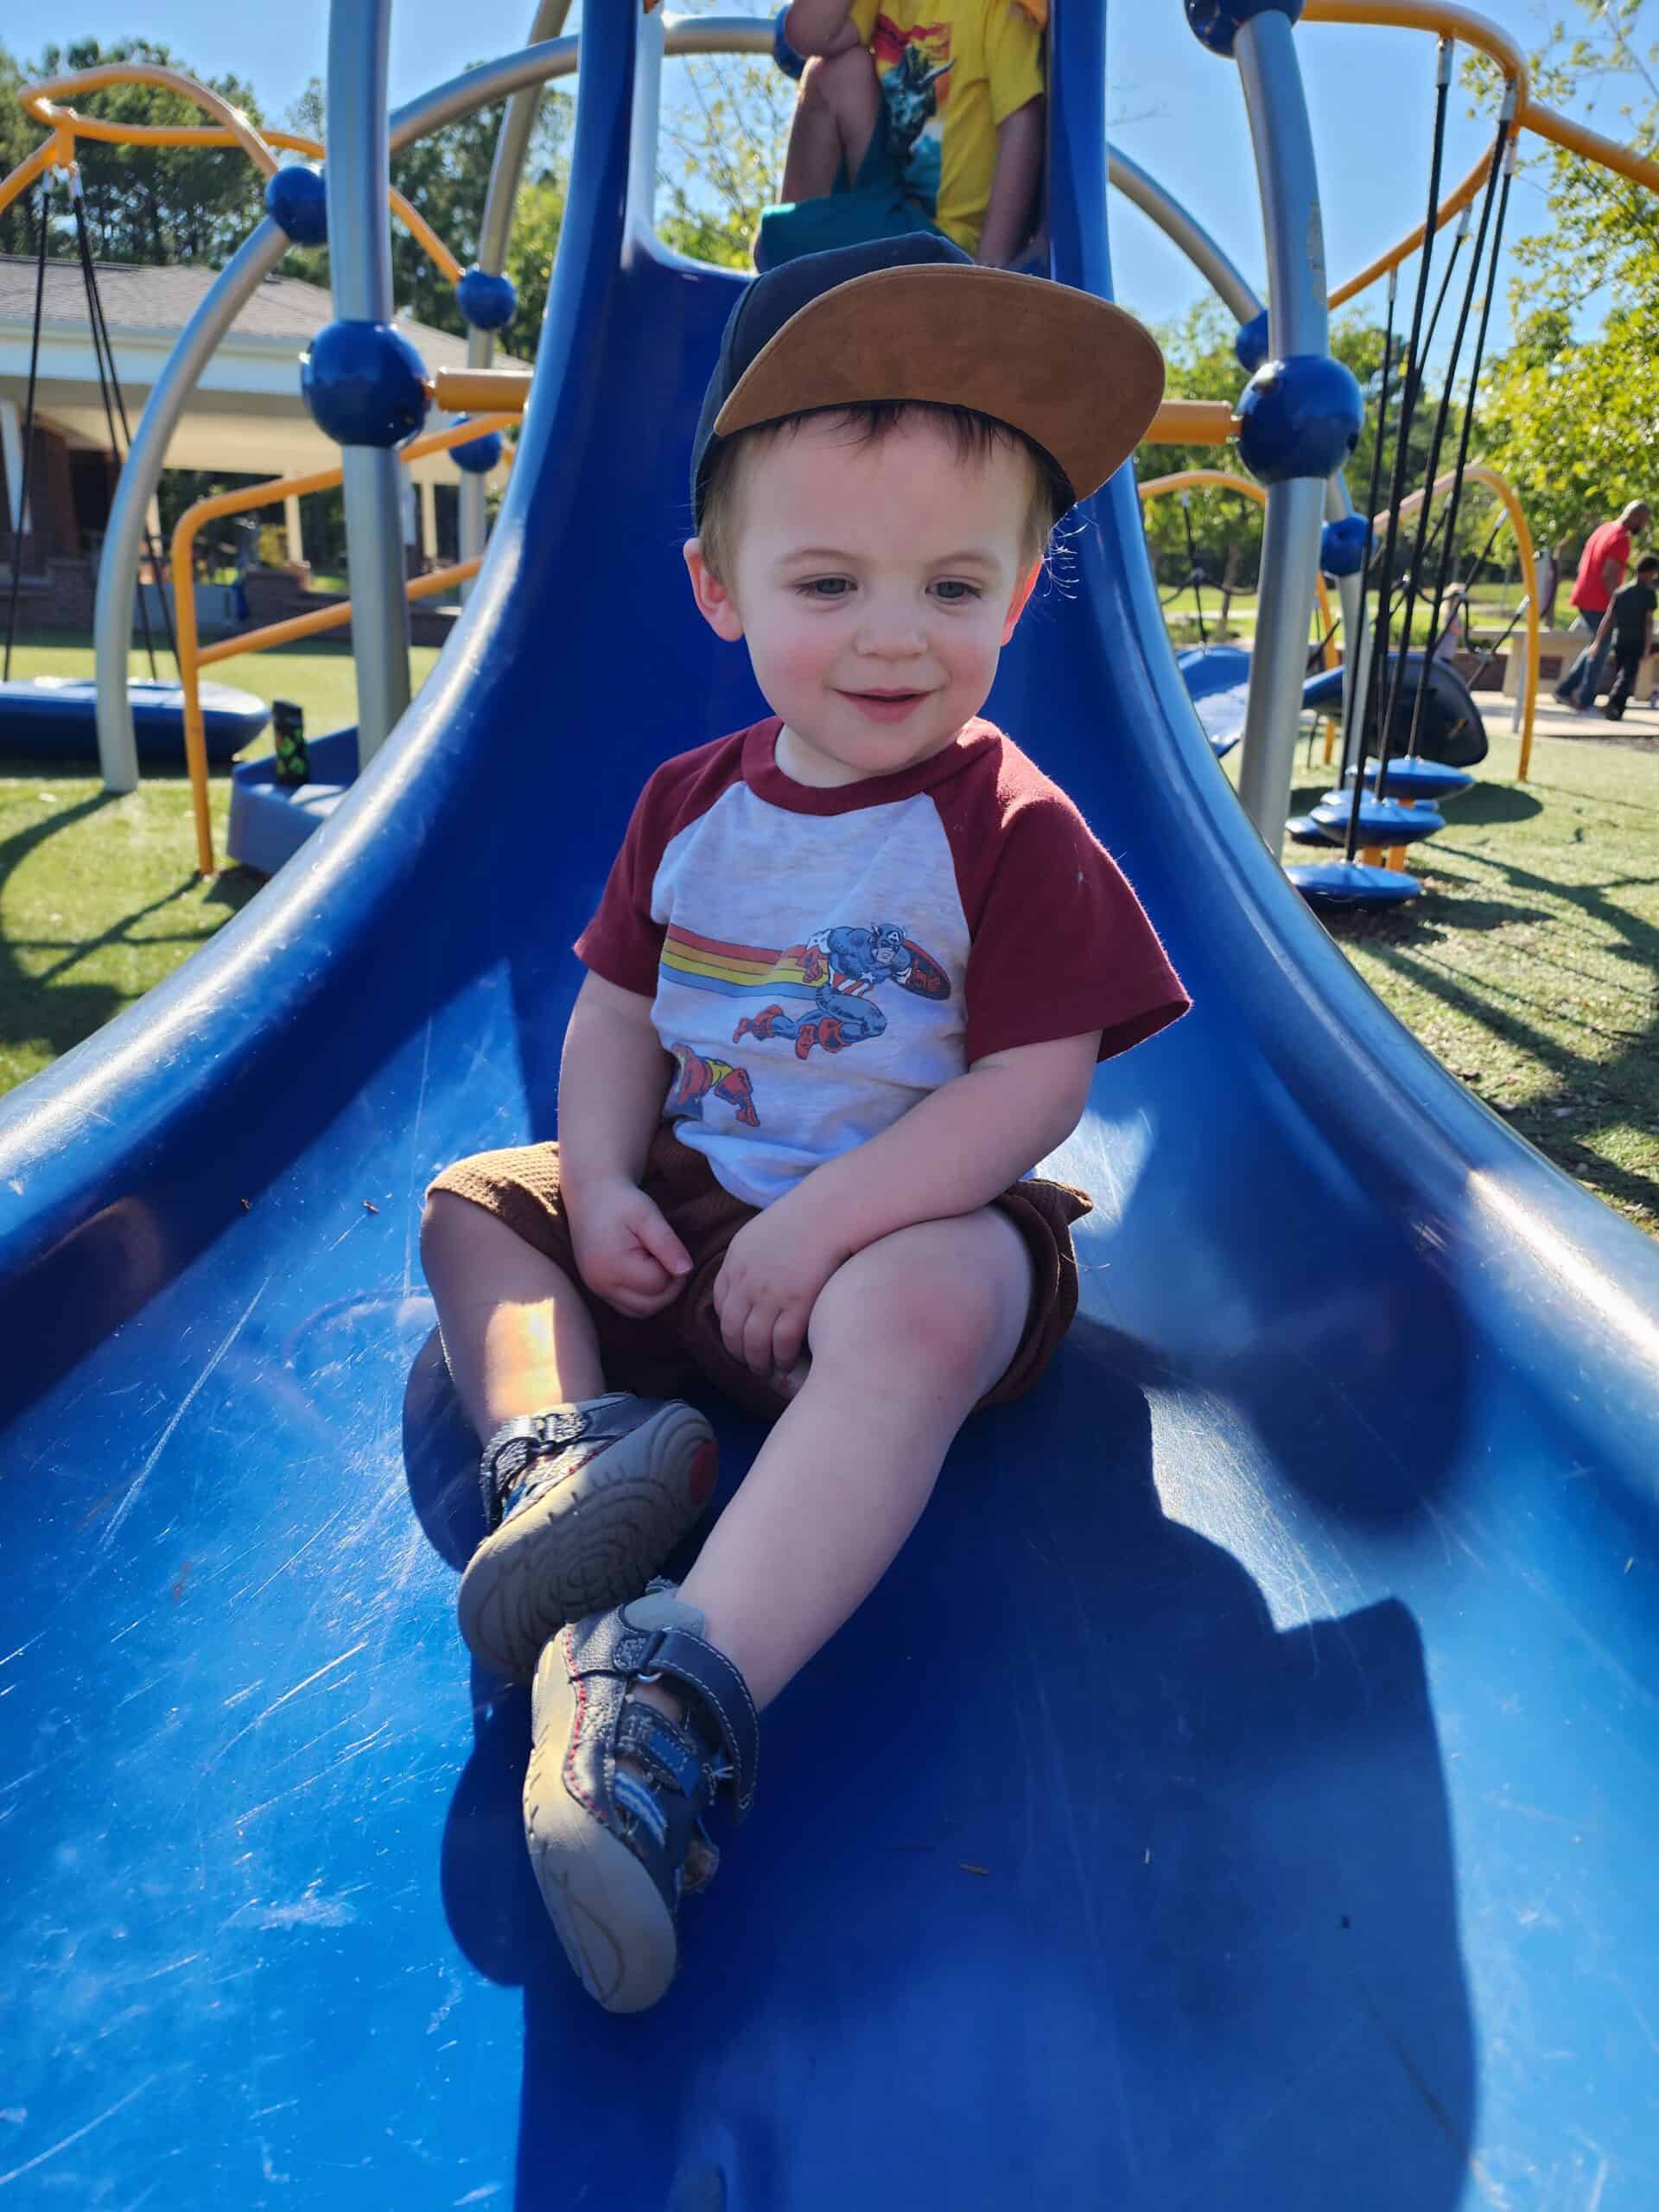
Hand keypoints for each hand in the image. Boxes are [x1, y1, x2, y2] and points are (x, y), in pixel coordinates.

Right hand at [567, 1177, 691, 1317]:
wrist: (591, 1194)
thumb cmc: (622, 1201)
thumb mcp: (647, 1214)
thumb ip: (667, 1243)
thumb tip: (686, 1270)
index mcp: (612, 1265)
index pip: (658, 1284)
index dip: (674, 1270)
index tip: (671, 1247)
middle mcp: (600, 1283)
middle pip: (650, 1305)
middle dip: (669, 1287)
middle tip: (671, 1259)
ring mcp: (596, 1289)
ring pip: (640, 1311)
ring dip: (658, 1296)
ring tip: (660, 1266)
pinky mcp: (597, 1288)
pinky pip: (627, 1306)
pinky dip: (643, 1297)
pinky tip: (647, 1273)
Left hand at [712, 1198, 844, 1382]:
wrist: (830, 1210)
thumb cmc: (805, 1216)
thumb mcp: (762, 1231)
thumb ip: (752, 1257)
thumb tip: (754, 1278)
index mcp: (735, 1262)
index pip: (721, 1305)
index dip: (728, 1326)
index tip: (737, 1337)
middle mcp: (746, 1282)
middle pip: (732, 1329)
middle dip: (738, 1352)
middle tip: (749, 1364)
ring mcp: (770, 1295)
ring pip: (755, 1342)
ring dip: (758, 1362)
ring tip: (766, 1371)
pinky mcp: (796, 1304)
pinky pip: (782, 1343)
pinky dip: (782, 1358)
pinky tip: (786, 1364)